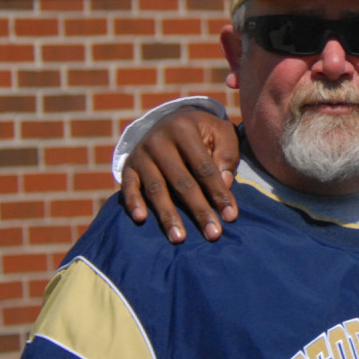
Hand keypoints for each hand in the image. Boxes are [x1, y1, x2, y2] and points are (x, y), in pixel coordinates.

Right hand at [120, 108, 240, 242]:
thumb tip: (225, 184)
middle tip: (213, 234)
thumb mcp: (221, 132)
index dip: (218, 192)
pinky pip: (128, 187)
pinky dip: (133, 203)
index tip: (230, 216)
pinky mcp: (128, 166)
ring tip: (179, 238)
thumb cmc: (202, 132)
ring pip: (156, 189)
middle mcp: (159, 140)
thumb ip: (226, 155)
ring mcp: (141, 154)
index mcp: (185, 129)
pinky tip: (141, 219)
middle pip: (182, 182)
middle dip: (199, 210)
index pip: (204, 167)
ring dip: (168, 215)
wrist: (170, 120)